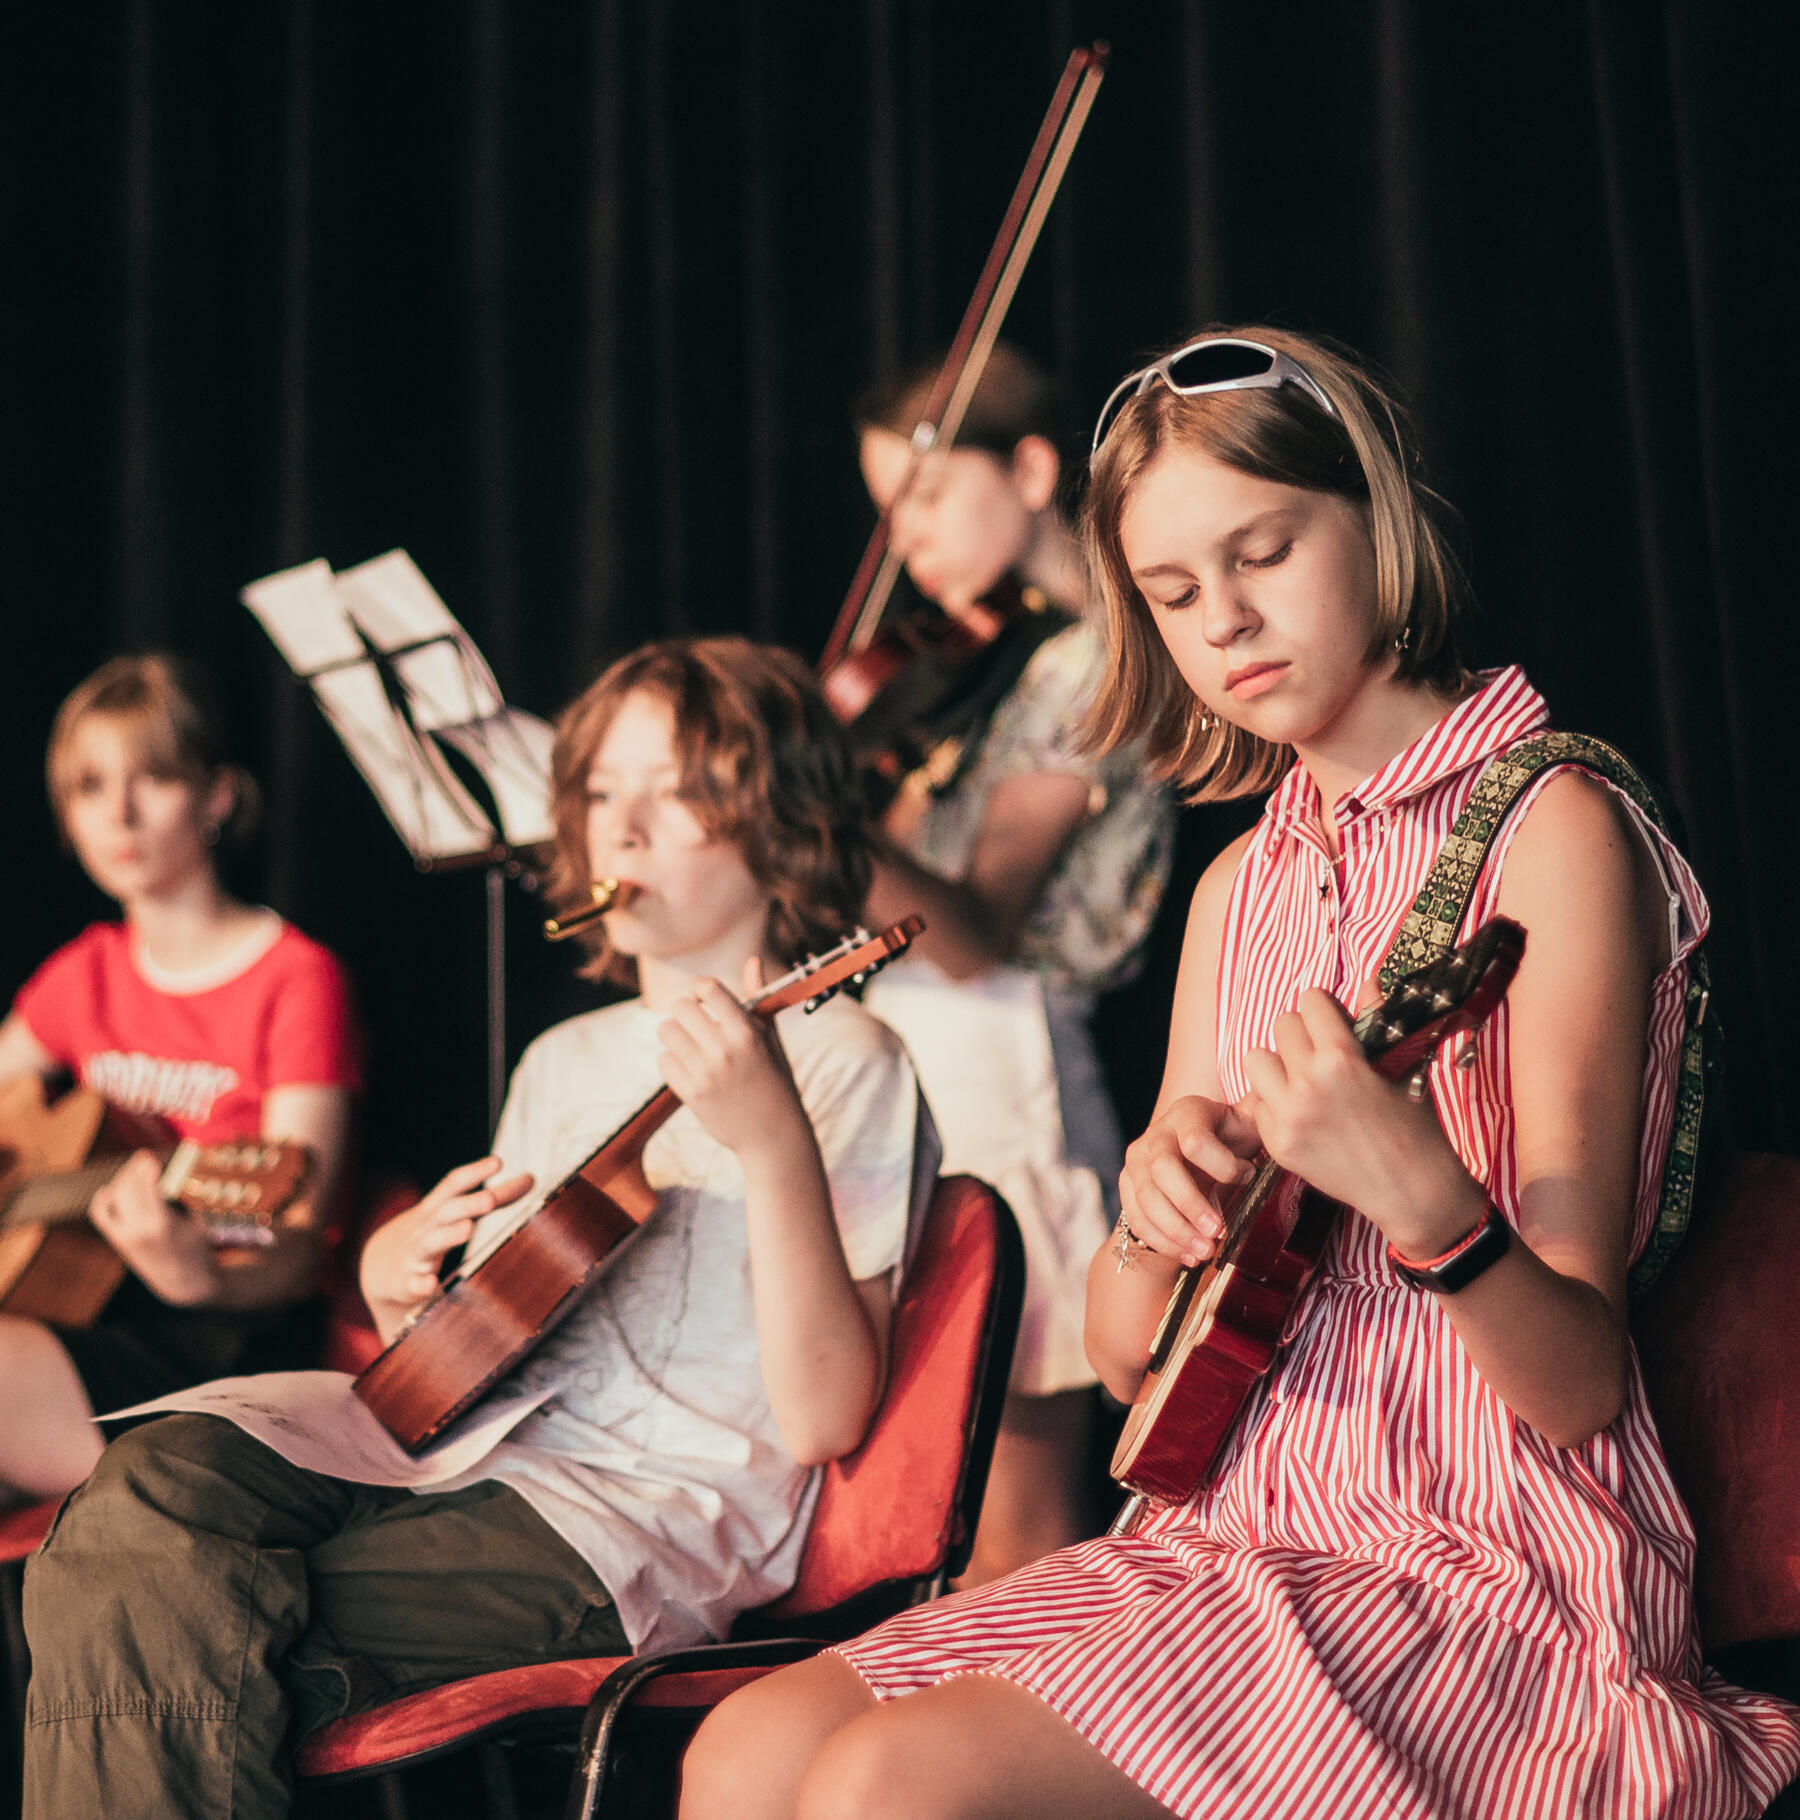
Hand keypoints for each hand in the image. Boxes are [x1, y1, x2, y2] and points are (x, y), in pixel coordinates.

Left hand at [91, 1150, 216, 1304]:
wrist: (184, 1283)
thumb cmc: (199, 1249)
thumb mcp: (199, 1221)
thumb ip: (184, 1196)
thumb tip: (175, 1168)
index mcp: (161, 1223)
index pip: (146, 1186)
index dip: (146, 1168)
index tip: (151, 1155)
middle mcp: (137, 1229)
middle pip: (128, 1187)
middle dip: (135, 1169)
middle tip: (145, 1157)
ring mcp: (124, 1235)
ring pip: (114, 1196)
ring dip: (123, 1179)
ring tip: (135, 1170)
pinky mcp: (118, 1240)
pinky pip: (102, 1213)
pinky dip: (105, 1198)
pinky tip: (113, 1189)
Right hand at [359, 1157, 533, 1339]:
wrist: (380, 1265)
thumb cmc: (428, 1232)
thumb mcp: (451, 1212)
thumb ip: (489, 1197)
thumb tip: (530, 1179)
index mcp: (438, 1207)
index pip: (454, 1184)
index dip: (475, 1172)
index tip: (498, 1162)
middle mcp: (426, 1226)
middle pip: (448, 1211)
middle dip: (469, 1204)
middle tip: (491, 1198)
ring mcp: (415, 1253)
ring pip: (431, 1242)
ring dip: (449, 1235)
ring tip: (467, 1229)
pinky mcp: (407, 1281)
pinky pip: (415, 1282)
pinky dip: (422, 1282)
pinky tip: (432, 1284)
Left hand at [656, 963, 807, 1163]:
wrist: (773, 1133)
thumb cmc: (774, 1079)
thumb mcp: (771, 1037)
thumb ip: (758, 997)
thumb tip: (753, 959)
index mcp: (747, 1031)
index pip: (709, 988)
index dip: (698, 987)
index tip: (701, 997)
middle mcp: (725, 1049)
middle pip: (680, 1007)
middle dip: (684, 1012)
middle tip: (695, 1024)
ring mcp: (706, 1073)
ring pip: (666, 1031)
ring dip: (674, 1035)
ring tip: (690, 1045)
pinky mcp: (691, 1094)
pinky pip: (664, 1060)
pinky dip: (672, 1061)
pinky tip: (689, 1068)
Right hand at [1119, 1096, 1260, 1268]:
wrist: (1191, 1156)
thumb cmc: (1228, 1140)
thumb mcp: (1245, 1124)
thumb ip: (1262, 1114)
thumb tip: (1285, 1102)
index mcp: (1187, 1114)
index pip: (1195, 1141)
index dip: (1223, 1166)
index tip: (1249, 1177)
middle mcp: (1157, 1134)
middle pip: (1162, 1169)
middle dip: (1191, 1205)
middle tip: (1218, 1231)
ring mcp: (1137, 1161)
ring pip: (1146, 1198)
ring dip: (1177, 1231)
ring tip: (1206, 1252)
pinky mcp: (1128, 1188)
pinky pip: (1137, 1219)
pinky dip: (1163, 1242)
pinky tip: (1189, 1256)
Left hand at [1240, 988, 1481, 1253]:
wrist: (1413, 1190)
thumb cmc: (1416, 1126)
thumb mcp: (1402, 1065)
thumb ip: (1377, 1020)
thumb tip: (1368, 980)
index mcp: (1341, 1059)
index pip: (1308, 1001)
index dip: (1324, 1007)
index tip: (1334, 1021)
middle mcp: (1307, 1084)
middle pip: (1281, 1025)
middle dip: (1302, 1032)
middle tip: (1321, 1051)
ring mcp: (1287, 1117)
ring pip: (1256, 1059)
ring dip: (1278, 1063)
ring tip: (1302, 1078)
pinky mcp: (1277, 1144)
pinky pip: (1258, 1102)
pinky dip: (1274, 1103)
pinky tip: (1303, 1114)